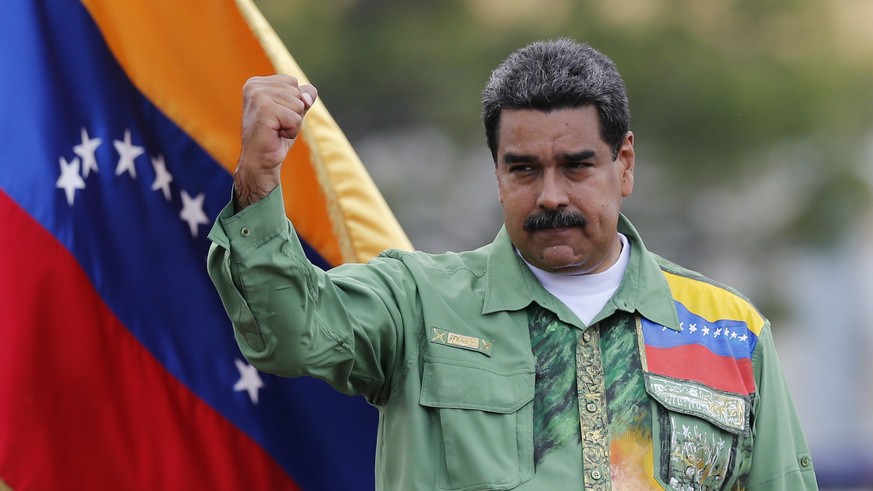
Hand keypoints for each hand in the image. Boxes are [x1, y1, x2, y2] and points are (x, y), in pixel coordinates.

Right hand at [233, 75, 317, 210]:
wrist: (260, 161)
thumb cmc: (275, 136)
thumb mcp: (293, 111)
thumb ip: (304, 96)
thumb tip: (307, 98)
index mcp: (257, 82)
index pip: (293, 82)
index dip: (293, 103)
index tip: (277, 116)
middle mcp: (254, 86)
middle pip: (297, 92)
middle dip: (294, 113)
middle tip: (277, 125)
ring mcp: (258, 96)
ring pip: (298, 105)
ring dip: (293, 123)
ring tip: (276, 130)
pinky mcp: (264, 110)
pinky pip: (295, 118)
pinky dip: (291, 131)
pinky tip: (276, 135)